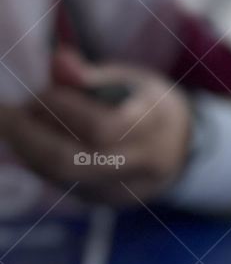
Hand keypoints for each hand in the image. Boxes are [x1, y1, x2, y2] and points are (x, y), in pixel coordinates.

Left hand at [0, 48, 192, 206]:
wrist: (180, 150)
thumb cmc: (152, 106)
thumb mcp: (135, 81)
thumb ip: (95, 75)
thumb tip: (58, 60)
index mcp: (154, 130)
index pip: (102, 128)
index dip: (63, 108)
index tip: (41, 90)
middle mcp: (137, 168)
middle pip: (72, 162)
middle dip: (29, 136)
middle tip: (6, 113)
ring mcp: (117, 191)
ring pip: (58, 176)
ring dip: (27, 147)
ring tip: (16, 121)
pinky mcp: (100, 203)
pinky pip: (59, 183)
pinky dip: (36, 159)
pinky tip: (30, 139)